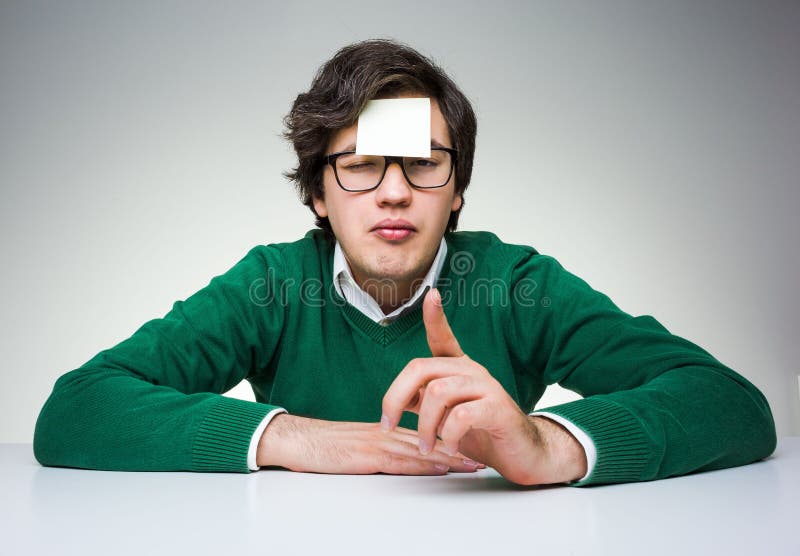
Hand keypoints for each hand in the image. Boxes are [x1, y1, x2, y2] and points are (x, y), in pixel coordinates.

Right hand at [256, 413, 482, 474]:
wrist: (296, 439)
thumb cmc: (321, 445)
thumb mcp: (355, 447)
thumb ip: (377, 451)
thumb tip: (397, 462)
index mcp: (384, 430)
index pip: (422, 436)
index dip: (447, 442)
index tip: (469, 450)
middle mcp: (385, 433)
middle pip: (429, 442)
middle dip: (456, 451)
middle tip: (481, 460)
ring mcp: (377, 443)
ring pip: (421, 450)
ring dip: (448, 458)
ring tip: (471, 465)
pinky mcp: (367, 455)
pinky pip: (400, 459)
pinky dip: (423, 463)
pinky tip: (439, 467)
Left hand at [381, 288, 587, 484]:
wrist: (523, 454)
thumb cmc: (482, 433)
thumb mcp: (446, 416)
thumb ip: (424, 403)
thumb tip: (397, 399)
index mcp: (459, 368)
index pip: (443, 337)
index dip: (435, 317)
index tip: (431, 294)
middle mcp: (472, 370)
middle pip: (421, 368)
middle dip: (396, 398)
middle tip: (389, 426)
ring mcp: (487, 386)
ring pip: (438, 393)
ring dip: (425, 426)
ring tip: (427, 446)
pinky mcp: (498, 408)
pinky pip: (461, 415)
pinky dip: (448, 435)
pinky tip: (451, 447)